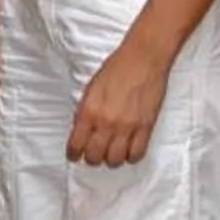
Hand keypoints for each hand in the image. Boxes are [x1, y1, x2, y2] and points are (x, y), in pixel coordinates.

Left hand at [67, 40, 172, 166]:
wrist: (143, 60)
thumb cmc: (116, 69)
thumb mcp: (90, 89)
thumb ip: (85, 111)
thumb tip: (81, 130)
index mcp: (88, 111)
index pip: (76, 145)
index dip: (74, 154)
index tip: (75, 155)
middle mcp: (106, 122)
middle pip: (95, 156)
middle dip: (92, 158)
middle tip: (93, 154)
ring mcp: (127, 127)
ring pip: (115, 160)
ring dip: (111, 159)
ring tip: (111, 152)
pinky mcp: (146, 127)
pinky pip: (137, 154)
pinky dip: (131, 157)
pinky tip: (128, 151)